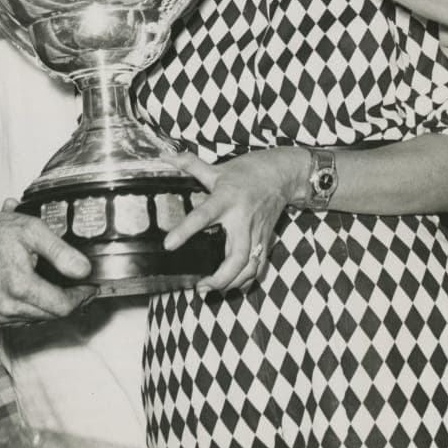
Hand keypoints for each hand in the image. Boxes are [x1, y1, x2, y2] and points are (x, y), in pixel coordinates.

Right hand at [0, 203, 95, 323]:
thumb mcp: (33, 231)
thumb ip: (61, 252)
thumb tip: (84, 270)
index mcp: (20, 287)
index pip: (62, 306)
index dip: (81, 298)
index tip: (91, 287)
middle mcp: (7, 307)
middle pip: (52, 315)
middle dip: (70, 302)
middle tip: (81, 287)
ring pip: (37, 319)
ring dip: (51, 306)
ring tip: (60, 287)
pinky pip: (21, 320)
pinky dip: (33, 309)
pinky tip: (37, 292)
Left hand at [162, 148, 307, 294]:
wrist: (282, 174)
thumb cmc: (247, 172)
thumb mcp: (217, 168)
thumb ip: (190, 164)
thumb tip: (165, 157)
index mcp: (226, 199)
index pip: (203, 216)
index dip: (185, 231)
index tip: (169, 245)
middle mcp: (243, 219)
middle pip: (237, 256)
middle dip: (220, 277)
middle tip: (200, 287)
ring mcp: (257, 232)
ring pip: (250, 266)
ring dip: (232, 283)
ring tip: (211, 290)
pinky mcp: (266, 240)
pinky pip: (259, 266)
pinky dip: (247, 280)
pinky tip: (231, 286)